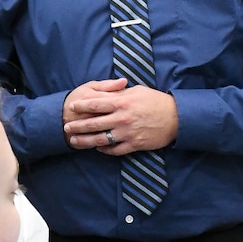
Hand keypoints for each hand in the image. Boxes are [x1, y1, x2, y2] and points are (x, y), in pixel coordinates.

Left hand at [63, 80, 178, 153]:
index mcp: (122, 102)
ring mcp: (127, 133)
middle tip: (66, 127)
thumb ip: (120, 92)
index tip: (72, 106)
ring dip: (85, 140)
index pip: (96, 103)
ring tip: (75, 141)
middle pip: (94, 123)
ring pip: (100, 139)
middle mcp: (122, 118)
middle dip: (77, 125)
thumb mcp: (137, 91)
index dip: (82, 105)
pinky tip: (98, 148)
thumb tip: (107, 91)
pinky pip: (114, 150)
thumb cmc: (156, 101)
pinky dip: (104, 150)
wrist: (176, 118)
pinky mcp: (134, 145)